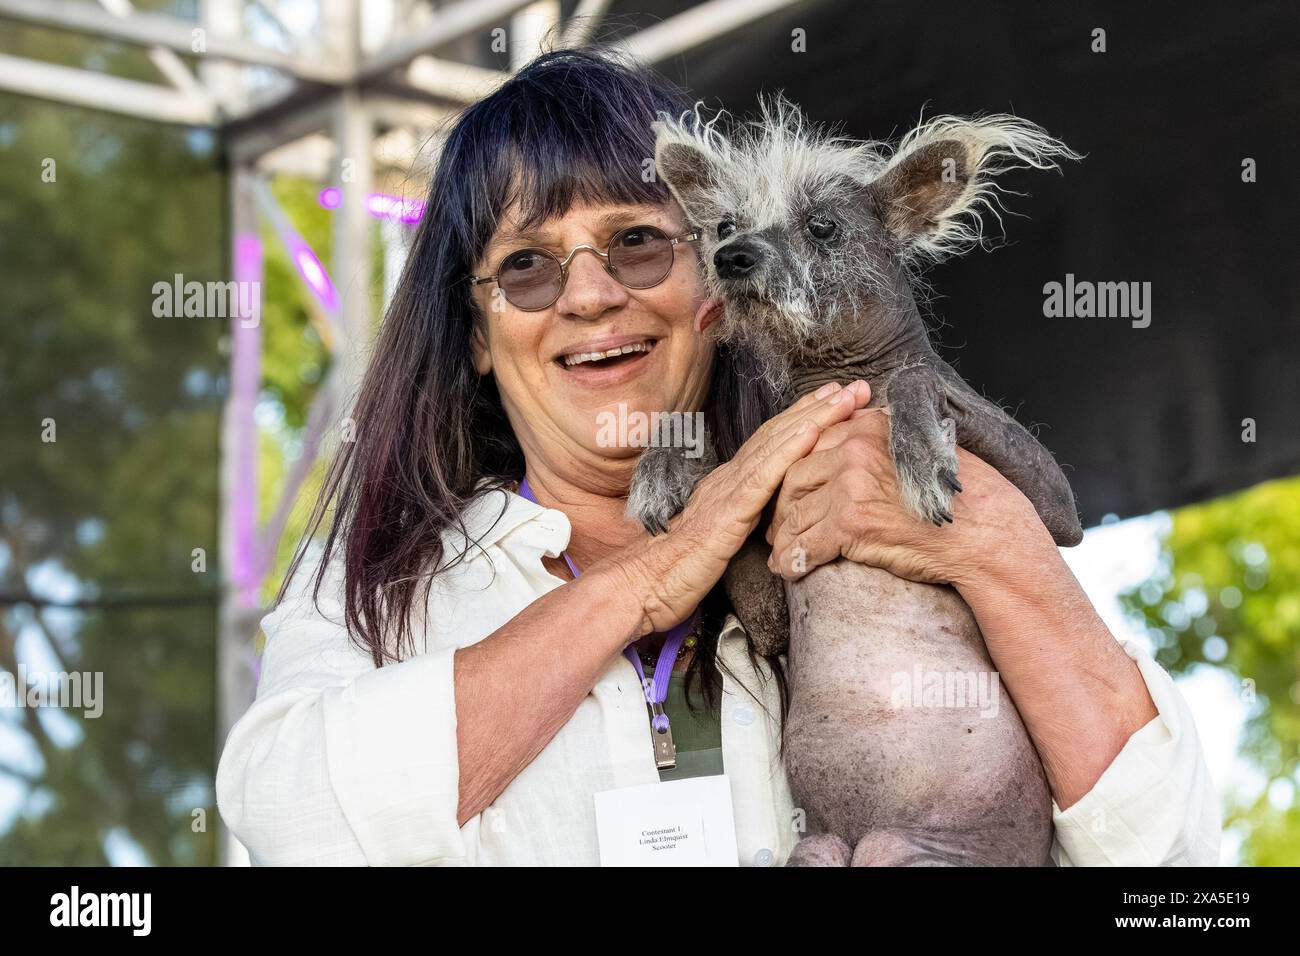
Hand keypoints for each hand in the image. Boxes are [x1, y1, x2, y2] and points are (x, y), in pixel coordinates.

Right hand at [614, 380, 871, 632]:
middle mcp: (730, 477)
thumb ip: (739, 518)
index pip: (772, 444)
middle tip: (853, 385)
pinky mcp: (730, 511)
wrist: (645, 584)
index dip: (803, 418)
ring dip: (814, 416)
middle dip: (817, 407)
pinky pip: (765, 475)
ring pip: (777, 444)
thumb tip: (763, 513)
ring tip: (844, 396)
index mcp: (729, 485)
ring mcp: (729, 490)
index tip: (833, 400)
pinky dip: (790, 448)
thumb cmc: (678, 570)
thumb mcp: (718, 537)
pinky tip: (812, 429)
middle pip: (779, 434)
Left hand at [766, 406, 1054, 589]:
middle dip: (781, 506)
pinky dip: (793, 560)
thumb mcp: (916, 452)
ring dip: (783, 536)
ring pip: (796, 512)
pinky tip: (789, 571)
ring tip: (779, 552)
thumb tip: (847, 453)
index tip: (787, 492)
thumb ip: (880, 446)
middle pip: (795, 477)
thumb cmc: (957, 497)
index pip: (812, 446)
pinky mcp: (851, 521)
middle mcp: (856, 448)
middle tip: (775, 526)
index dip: (794, 473)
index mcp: (869, 427)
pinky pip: (807, 544)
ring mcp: (851, 483)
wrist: (984, 531)